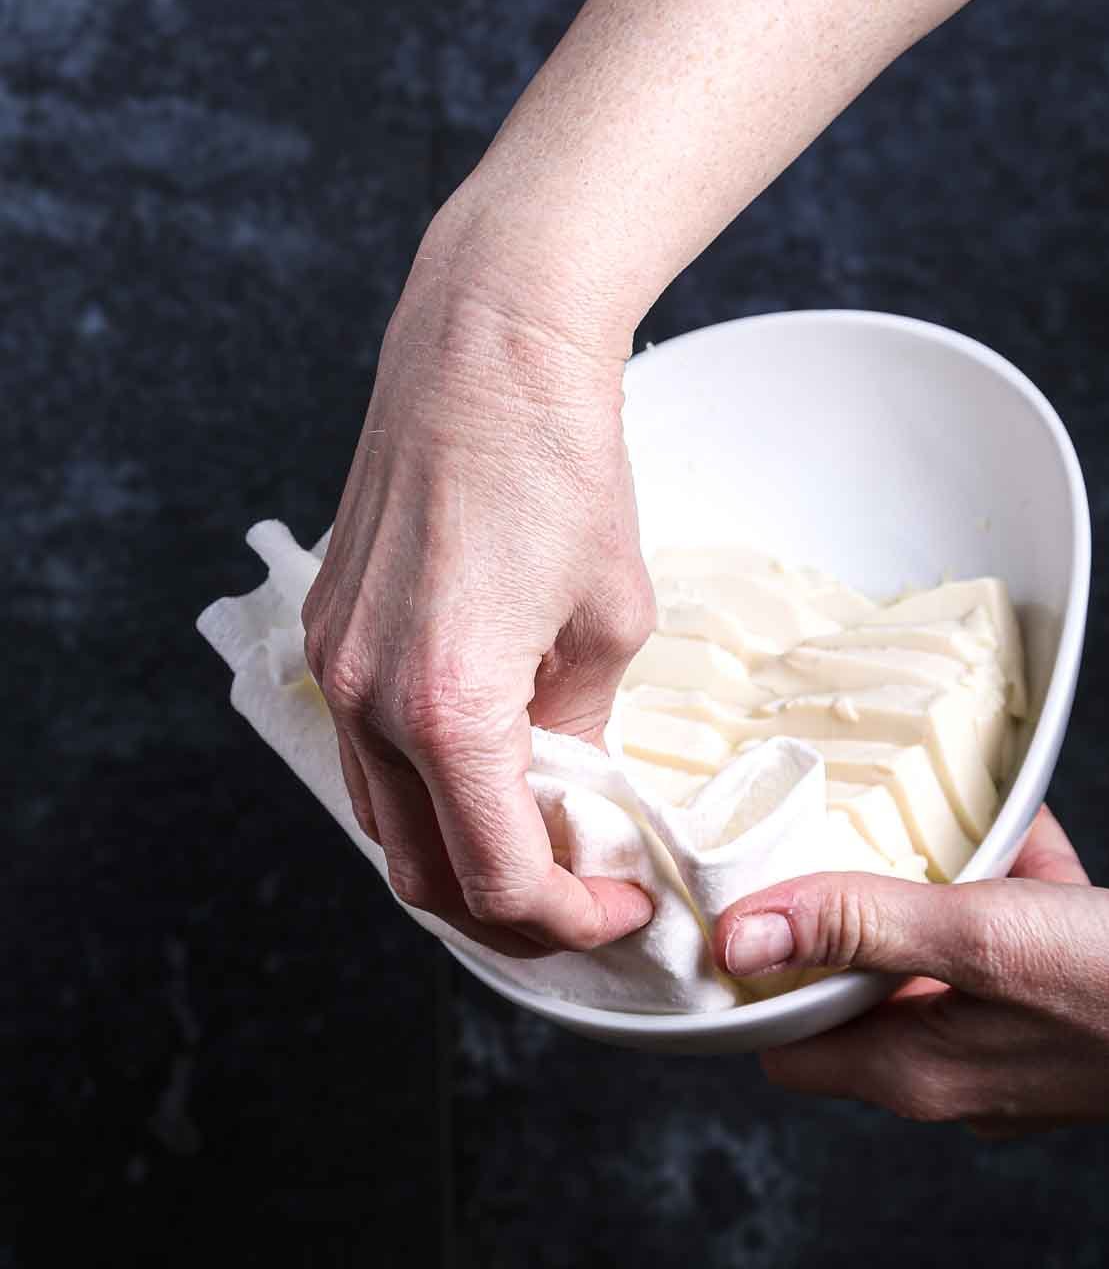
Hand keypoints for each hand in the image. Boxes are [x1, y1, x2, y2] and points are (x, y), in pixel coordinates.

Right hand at [301, 208, 654, 956]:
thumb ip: (582, 731)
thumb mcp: (611, 621)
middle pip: (424, 878)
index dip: (571, 919)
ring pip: (384, 824)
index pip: (500, 878)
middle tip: (584, 900)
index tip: (625, 904)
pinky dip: (424, 793)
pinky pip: (364, 756)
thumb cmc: (563, 466)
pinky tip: (486, 775)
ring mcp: (331, 667)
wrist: (484, 349)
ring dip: (460, 858)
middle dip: (512, 914)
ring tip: (541, 844)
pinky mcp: (325, 633)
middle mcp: (366, 700)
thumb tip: (572, 791)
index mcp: (449, 708)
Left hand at [712, 809, 1108, 1131]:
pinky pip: (1005, 944)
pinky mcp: (1060, 1019)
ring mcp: (1010, 1050)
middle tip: (858, 833)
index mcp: (914, 1071)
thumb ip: (861, 926)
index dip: (757, 973)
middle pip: (859, 985)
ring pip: (937, 953)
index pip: (785, 1039)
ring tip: (959, 827)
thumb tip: (741, 933)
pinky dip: (1009, 887)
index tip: (752, 895)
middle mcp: (952, 1073)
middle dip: (861, 905)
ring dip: (944, 883)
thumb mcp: (986, 936)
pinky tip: (1028, 839)